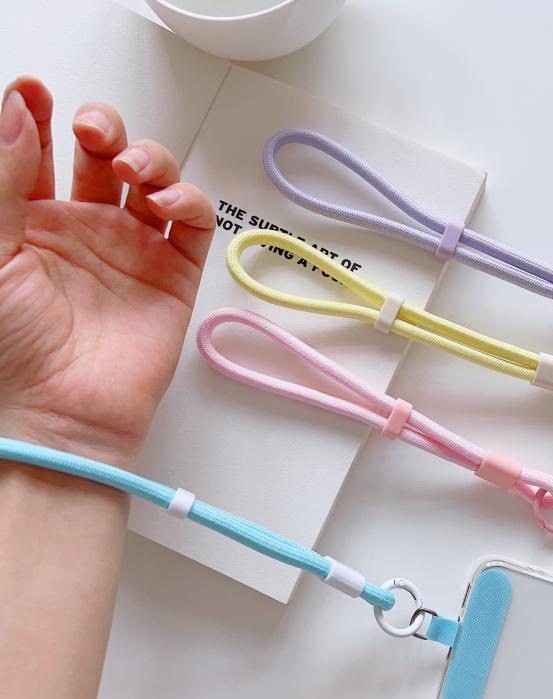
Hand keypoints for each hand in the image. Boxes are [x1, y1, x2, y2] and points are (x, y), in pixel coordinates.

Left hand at [0, 77, 213, 466]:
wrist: (59, 412)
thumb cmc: (11, 348)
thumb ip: (5, 179)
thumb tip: (16, 110)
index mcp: (30, 224)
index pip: (38, 153)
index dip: (37, 115)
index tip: (35, 93)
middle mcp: (83, 232)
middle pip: (102, 157)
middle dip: (103, 128)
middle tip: (92, 129)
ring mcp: (132, 252)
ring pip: (153, 182)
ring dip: (149, 159)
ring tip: (133, 168)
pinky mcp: (172, 276)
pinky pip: (193, 224)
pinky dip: (189, 200)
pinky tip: (167, 202)